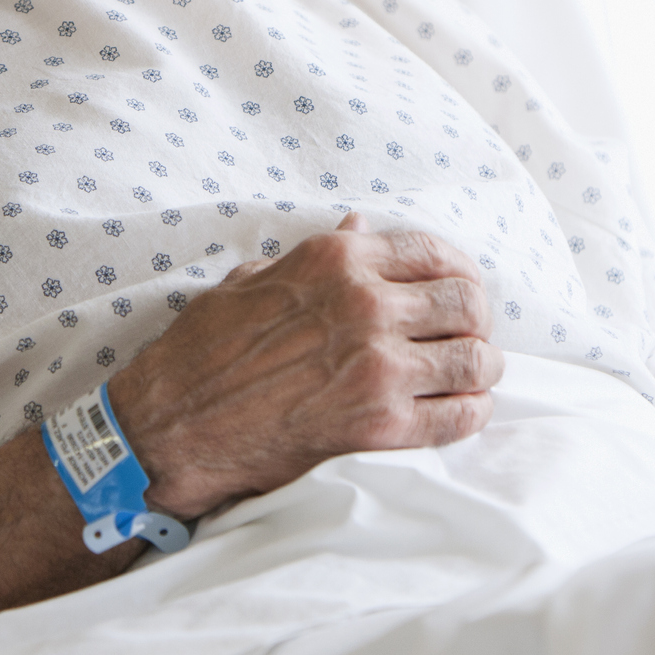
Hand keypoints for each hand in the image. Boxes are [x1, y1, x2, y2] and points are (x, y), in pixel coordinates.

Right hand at [107, 213, 502, 519]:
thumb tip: (360, 226)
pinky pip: (459, 417)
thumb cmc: (204, 350)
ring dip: (482, 368)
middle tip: (468, 335)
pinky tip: (464, 411)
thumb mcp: (255, 279)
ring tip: (474, 375)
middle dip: (476, 319)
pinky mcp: (379, 428)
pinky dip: (472, 414)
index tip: (460, 289)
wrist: (172, 425)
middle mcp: (366, 307)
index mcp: (338, 262)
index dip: (459, 271)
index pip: (434, 253)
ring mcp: (378, 368)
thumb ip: (318, 254)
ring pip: (474, 360)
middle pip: (468, 302)